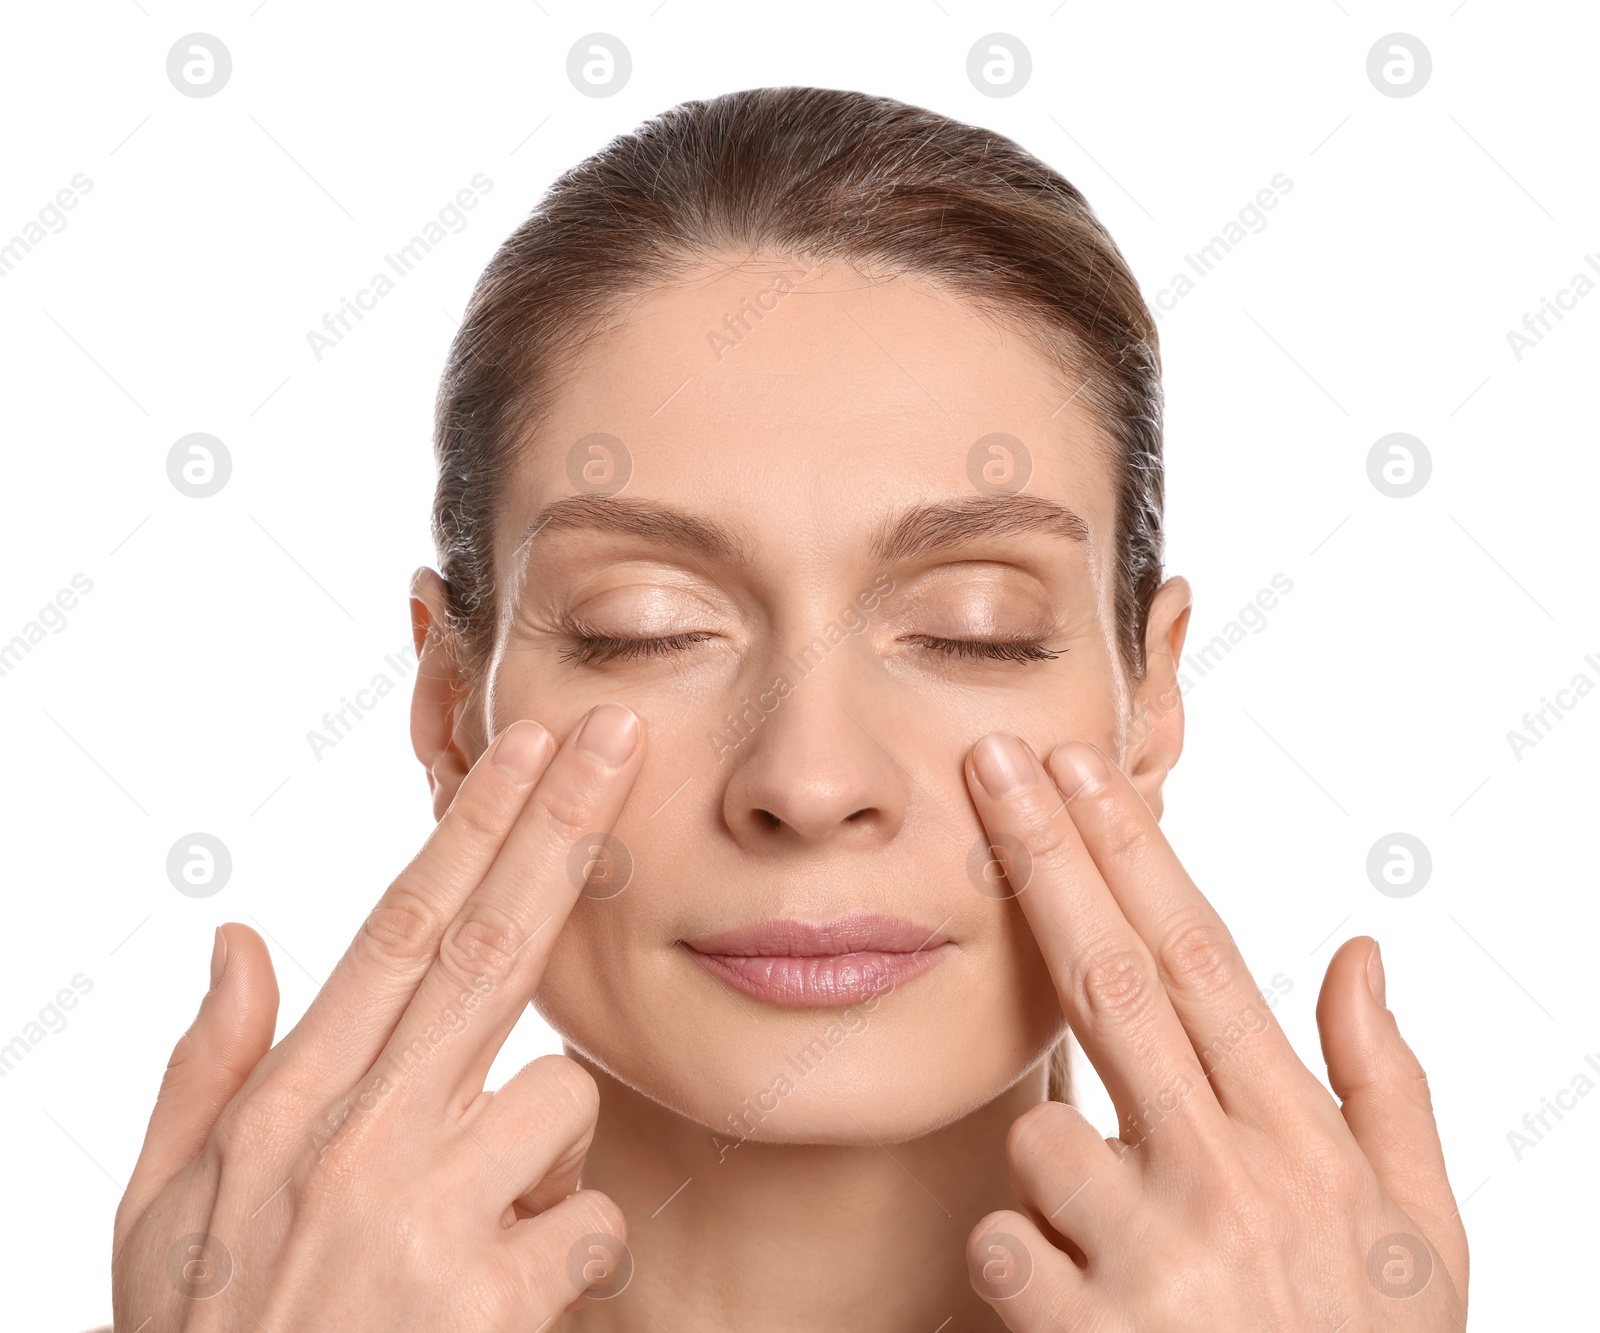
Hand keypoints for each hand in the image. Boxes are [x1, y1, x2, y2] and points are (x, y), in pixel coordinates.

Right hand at [112, 703, 646, 1331]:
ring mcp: (429, 1217)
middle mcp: (361, 1139)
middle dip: (561, 828)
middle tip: (618, 739)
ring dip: (546, 1147)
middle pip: (491, 947)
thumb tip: (239, 935)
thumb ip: (205, 1065)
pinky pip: (591, 1220)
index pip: (397, 928)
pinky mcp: (493, 1301)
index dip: (472, 829)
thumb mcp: (162, 1210)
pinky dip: (572, 1246)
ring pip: (561, 1097)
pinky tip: (512, 1295)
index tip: (527, 747)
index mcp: (288, 1105)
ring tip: (477, 1223)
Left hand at [961, 734, 1468, 1329]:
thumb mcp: (1423, 1234)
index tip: (1083, 771)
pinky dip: (1022, 1256)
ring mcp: (1154, 1257)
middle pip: (1113, 981)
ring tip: (1119, 1238)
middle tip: (991, 764)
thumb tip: (1361, 946)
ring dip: (1052, 1161)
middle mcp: (1225, 1177)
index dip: (1135, 855)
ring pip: (1040, 1132)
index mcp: (1300, 1140)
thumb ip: (1388, 1085)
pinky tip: (1079, 1304)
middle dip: (1045, 857)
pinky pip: (1005, 1245)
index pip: (1204, 960)